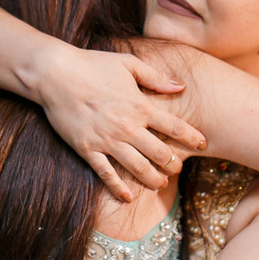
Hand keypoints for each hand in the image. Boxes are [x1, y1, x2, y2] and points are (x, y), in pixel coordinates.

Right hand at [34, 47, 205, 200]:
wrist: (55, 74)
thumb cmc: (92, 64)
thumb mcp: (128, 63)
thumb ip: (156, 77)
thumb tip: (181, 87)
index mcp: (140, 105)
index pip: (175, 127)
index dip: (192, 138)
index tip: (203, 144)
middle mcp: (127, 127)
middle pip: (160, 154)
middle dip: (173, 164)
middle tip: (177, 168)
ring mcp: (107, 140)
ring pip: (138, 168)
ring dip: (153, 179)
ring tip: (160, 184)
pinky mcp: (87, 149)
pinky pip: (107, 174)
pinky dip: (119, 188)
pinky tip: (129, 197)